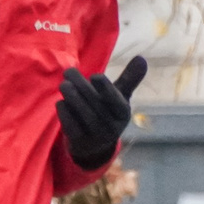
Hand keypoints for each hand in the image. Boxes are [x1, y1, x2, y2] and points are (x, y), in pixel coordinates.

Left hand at [57, 55, 146, 169]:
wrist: (95, 146)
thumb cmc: (108, 112)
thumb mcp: (120, 97)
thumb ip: (129, 79)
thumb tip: (142, 58)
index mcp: (123, 113)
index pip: (116, 100)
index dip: (105, 88)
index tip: (95, 76)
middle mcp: (112, 127)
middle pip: (96, 104)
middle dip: (81, 86)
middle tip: (69, 72)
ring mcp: (96, 137)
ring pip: (83, 114)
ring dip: (72, 97)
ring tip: (64, 84)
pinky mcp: (80, 143)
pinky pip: (72, 127)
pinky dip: (65, 113)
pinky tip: (61, 102)